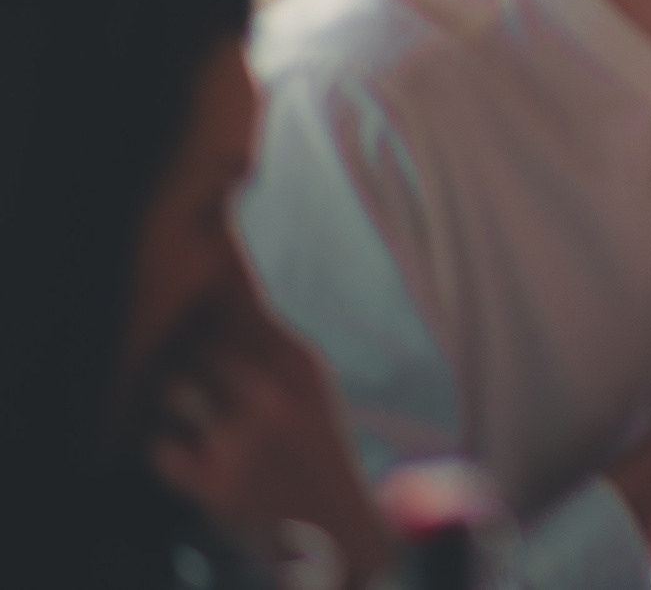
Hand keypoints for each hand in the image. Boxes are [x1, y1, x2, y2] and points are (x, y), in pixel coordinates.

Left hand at [148, 282, 389, 586]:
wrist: (330, 525)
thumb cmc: (312, 446)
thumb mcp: (309, 383)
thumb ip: (269, 339)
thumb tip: (216, 285)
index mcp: (300, 362)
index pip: (235, 302)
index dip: (208, 307)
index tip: (199, 314)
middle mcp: (272, 393)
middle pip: (196, 343)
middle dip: (192, 360)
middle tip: (205, 385)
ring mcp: (241, 438)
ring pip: (173, 387)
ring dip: (178, 403)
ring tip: (198, 418)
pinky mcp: (214, 482)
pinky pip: (161, 446)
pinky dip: (171, 454)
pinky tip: (196, 458)